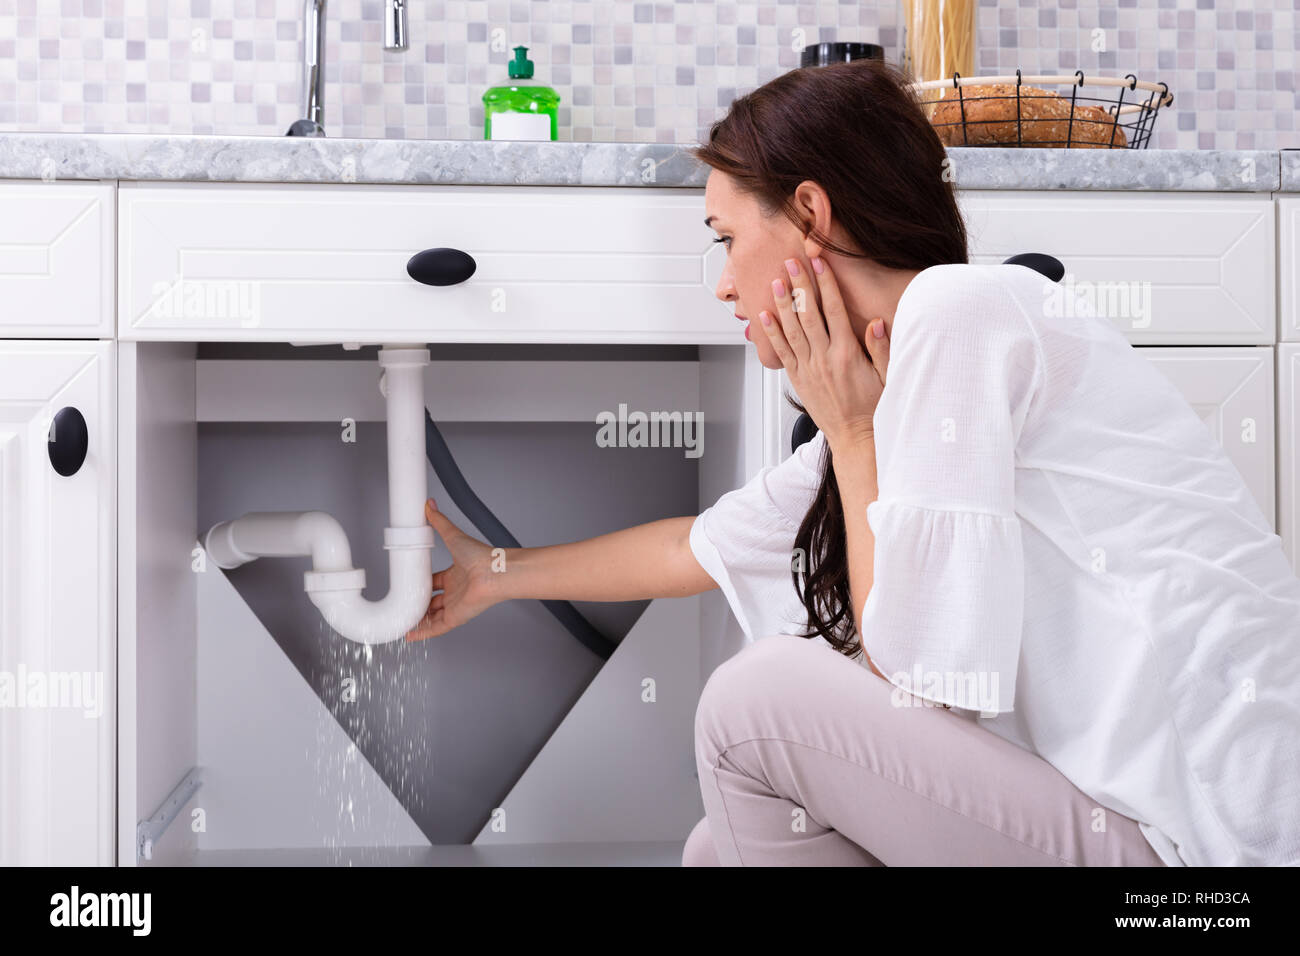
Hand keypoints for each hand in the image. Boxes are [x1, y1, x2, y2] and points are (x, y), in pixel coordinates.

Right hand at [405, 498, 502, 641]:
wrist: (495, 572)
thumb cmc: (481, 556)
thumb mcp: (453, 536)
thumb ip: (439, 522)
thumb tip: (429, 505)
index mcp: (455, 575)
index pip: (434, 582)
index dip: (422, 585)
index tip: (409, 585)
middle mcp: (455, 592)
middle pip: (432, 601)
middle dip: (418, 604)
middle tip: (403, 604)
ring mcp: (455, 606)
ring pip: (433, 616)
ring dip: (418, 619)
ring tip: (401, 621)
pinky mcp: (456, 617)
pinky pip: (436, 628)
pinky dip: (423, 633)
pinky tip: (410, 635)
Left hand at [759, 256, 889, 449]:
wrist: (855, 437)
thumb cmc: (872, 408)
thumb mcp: (887, 377)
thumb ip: (881, 349)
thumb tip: (877, 322)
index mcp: (847, 355)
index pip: (834, 311)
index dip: (826, 285)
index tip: (820, 264)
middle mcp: (824, 359)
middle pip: (809, 315)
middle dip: (800, 286)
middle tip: (791, 262)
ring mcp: (809, 369)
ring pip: (792, 331)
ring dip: (783, 305)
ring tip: (776, 282)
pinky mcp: (799, 379)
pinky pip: (782, 353)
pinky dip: (772, 333)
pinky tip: (764, 317)